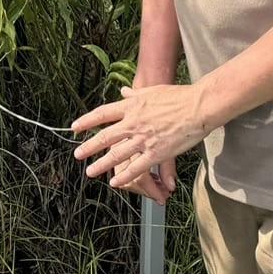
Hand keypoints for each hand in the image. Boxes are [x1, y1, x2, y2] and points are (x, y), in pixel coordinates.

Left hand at [72, 83, 209, 194]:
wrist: (197, 106)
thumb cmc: (178, 96)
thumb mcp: (152, 91)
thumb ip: (135, 95)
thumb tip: (123, 91)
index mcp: (131, 107)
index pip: (102, 114)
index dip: (87, 121)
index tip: (75, 127)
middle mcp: (133, 123)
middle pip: (105, 137)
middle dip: (89, 147)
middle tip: (77, 154)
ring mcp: (144, 139)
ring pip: (117, 155)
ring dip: (101, 164)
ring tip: (90, 172)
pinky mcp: (156, 152)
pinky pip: (136, 167)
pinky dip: (125, 176)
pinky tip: (115, 182)